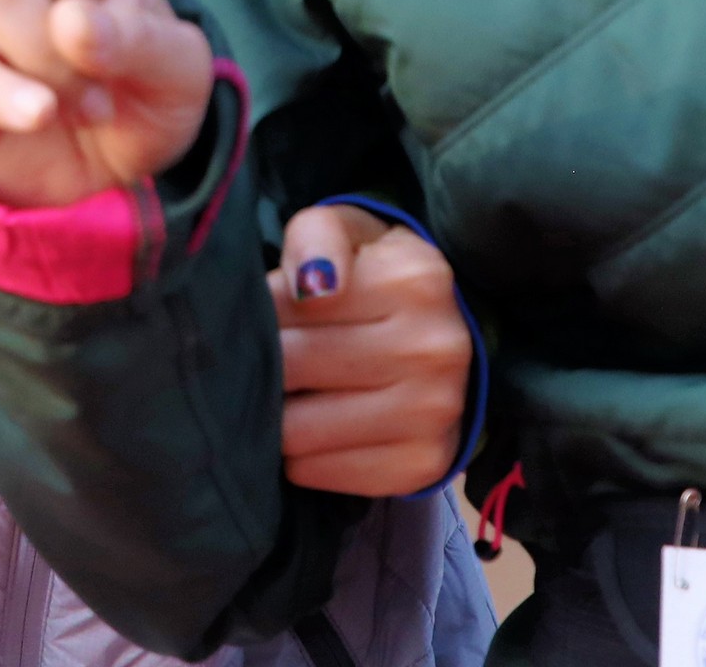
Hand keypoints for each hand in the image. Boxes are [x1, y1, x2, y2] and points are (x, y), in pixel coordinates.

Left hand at [270, 202, 474, 496]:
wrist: (445, 338)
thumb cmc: (375, 278)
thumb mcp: (348, 231)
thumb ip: (317, 236)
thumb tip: (313, 286)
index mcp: (415, 279)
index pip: (287, 305)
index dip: (260, 311)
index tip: (269, 313)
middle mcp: (434, 349)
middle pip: (289, 368)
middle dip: (265, 363)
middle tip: (271, 358)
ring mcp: (434, 413)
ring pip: (297, 431)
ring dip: (279, 415)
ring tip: (292, 393)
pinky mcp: (422, 466)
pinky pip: (320, 473)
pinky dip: (304, 455)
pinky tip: (317, 428)